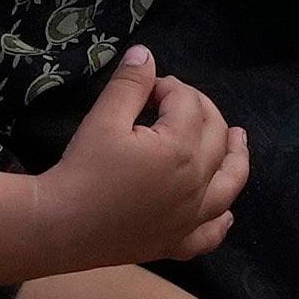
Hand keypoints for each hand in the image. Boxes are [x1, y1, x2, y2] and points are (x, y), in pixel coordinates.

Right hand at [25, 49, 247, 267]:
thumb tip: (145, 55)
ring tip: (238, 140)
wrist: (60, 227)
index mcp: (181, 149)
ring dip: (236, 159)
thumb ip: (130, 84)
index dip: (168, 86)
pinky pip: (209, 234)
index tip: (146, 87)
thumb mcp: (103, 119)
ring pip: (228, 185)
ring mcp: (190, 218)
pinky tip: (226, 215)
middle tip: (178, 99)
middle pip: (215, 136)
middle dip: (201, 110)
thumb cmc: (83, 171)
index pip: (187, 103)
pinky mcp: (175, 243)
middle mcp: (197, 184)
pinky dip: (221, 222)